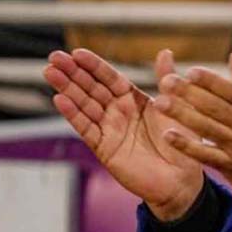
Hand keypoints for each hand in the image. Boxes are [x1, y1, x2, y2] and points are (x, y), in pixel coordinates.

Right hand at [43, 49, 203, 220]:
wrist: (180, 179)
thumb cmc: (181, 143)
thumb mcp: (176, 107)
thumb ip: (166, 80)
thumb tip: (165, 51)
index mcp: (134, 99)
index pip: (110, 78)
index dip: (94, 66)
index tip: (77, 52)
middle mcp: (119, 112)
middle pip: (92, 88)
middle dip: (73, 72)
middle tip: (54, 57)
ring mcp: (109, 129)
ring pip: (84, 105)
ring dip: (67, 89)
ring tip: (50, 72)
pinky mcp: (104, 148)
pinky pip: (86, 129)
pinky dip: (73, 115)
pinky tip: (59, 100)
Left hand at [152, 49, 231, 207]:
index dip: (212, 81)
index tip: (191, 71)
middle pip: (217, 107)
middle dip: (190, 94)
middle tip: (167, 81)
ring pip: (208, 128)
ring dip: (183, 115)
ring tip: (162, 103)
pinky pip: (206, 155)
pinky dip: (187, 146)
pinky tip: (169, 135)